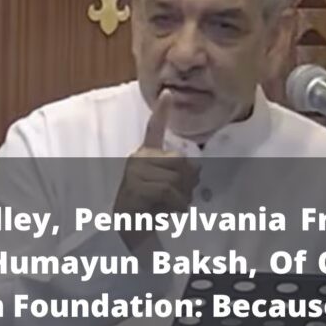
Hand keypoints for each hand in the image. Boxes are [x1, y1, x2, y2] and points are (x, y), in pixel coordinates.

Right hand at [113, 91, 199, 251]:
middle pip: (180, 161)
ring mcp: (136, 171)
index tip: (168, 94)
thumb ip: (179, 175)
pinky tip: (169, 214)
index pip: (154, 129)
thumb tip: (197, 171)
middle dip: (188, 182)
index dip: (162, 111)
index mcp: (145, 156)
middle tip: (180, 199)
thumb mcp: (167, 187)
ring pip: (177, 178)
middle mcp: (139, 159)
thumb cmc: (149, 209)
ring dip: (182, 198)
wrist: (127, 232)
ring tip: (171, 209)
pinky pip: (169, 191)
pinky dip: (176, 206)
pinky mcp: (137, 185)